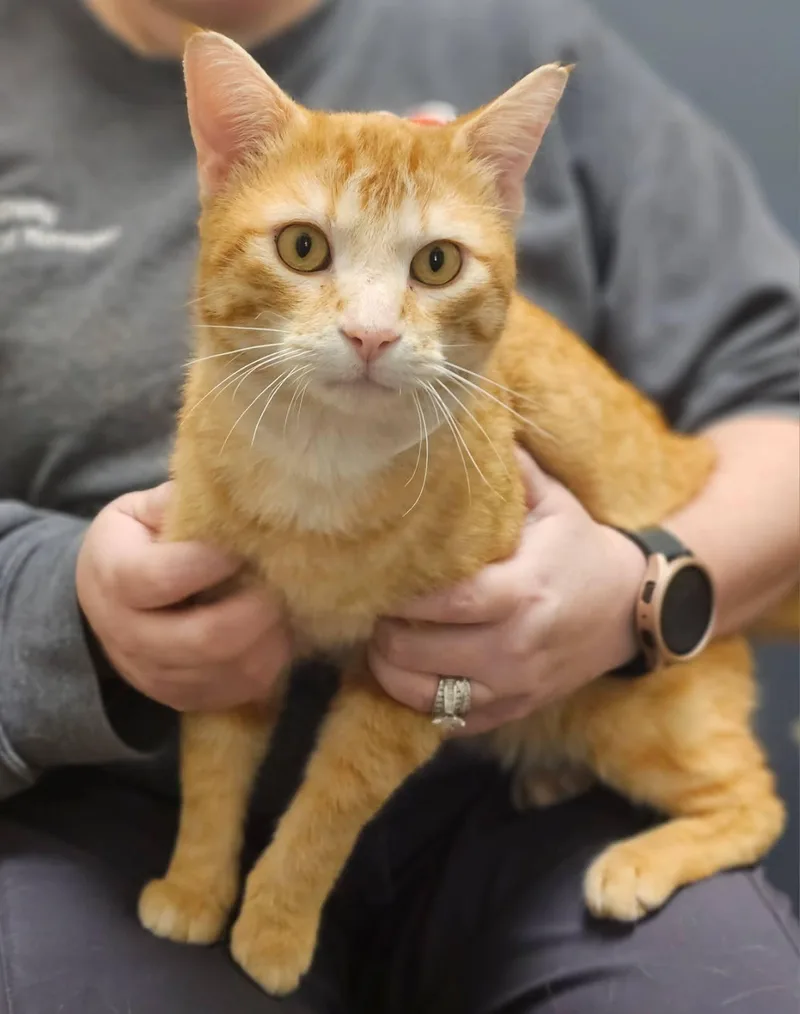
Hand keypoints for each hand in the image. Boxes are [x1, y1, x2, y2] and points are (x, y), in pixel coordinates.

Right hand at [77, 483, 290, 710]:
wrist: (102, 602)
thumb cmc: (132, 544)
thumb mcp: (139, 511)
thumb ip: (179, 502)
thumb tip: (236, 492)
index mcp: (115, 578)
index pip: (164, 579)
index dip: (212, 562)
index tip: (244, 544)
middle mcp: (129, 635)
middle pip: (206, 639)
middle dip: (256, 611)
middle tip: (278, 584)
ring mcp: (155, 675)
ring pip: (228, 671)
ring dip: (269, 640)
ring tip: (283, 608)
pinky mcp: (182, 698)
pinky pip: (237, 692)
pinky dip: (267, 664)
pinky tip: (273, 634)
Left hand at [370, 449, 645, 733]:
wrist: (635, 608)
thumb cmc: (583, 548)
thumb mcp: (554, 501)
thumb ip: (508, 469)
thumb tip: (461, 422)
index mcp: (524, 589)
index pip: (444, 602)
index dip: (401, 597)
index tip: (378, 580)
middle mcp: (518, 646)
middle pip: (422, 652)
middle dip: (384, 634)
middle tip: (374, 611)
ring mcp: (517, 685)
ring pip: (429, 698)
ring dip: (391, 673)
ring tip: (382, 644)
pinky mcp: (517, 709)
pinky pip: (452, 722)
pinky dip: (422, 704)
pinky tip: (411, 675)